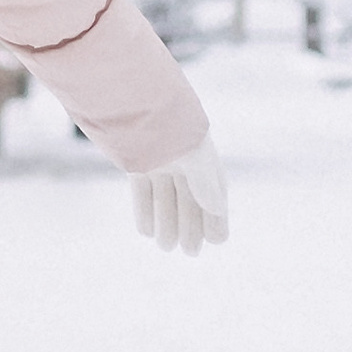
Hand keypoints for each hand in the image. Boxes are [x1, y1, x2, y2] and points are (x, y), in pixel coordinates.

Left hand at [131, 132, 228, 254]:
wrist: (134, 99)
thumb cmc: (170, 126)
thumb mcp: (194, 158)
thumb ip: (206, 185)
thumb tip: (218, 209)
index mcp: (202, 154)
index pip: (213, 192)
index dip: (216, 216)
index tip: (218, 240)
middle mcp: (181, 157)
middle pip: (189, 198)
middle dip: (190, 225)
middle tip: (191, 252)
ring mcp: (158, 158)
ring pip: (165, 197)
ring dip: (167, 222)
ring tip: (167, 247)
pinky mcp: (134, 159)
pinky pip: (142, 189)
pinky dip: (145, 210)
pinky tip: (146, 231)